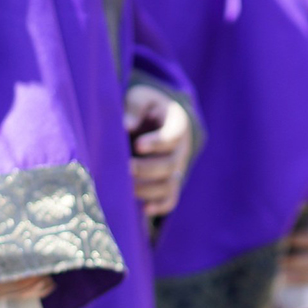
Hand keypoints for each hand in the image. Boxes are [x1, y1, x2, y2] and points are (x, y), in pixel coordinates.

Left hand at [125, 83, 194, 217]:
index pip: (172, 137)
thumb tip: (125, 125)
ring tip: (126, 187)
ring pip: (170, 185)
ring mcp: (178, 168)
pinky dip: (160, 207)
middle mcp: (181, 149)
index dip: (157, 142)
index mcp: (178, 124)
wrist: (155, 118)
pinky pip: (171, 199)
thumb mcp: (140, 97)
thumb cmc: (145, 106)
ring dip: (148, 189)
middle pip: (170, 164)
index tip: (137, 145)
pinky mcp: (170, 182)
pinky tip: (143, 209)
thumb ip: (135, 107)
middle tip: (126, 168)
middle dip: (147, 169)